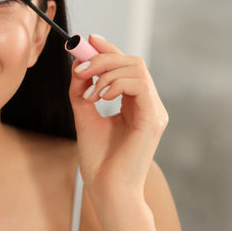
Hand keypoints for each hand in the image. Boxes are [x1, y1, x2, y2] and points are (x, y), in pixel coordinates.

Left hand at [69, 35, 167, 201]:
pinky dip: (115, 84)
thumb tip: (77, 67)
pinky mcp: (153, 119)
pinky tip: (100, 98)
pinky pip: (139, 84)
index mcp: (136, 105)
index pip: (126, 67)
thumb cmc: (100, 162)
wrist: (108, 190)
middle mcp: (148, 106)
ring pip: (137, 68)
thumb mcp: (85, 118)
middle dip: (103, 57)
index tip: (87, 40)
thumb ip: (82, 92)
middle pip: (133, 62)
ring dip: (106, 72)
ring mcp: (154, 112)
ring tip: (89, 93)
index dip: (108, 50)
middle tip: (80, 68)